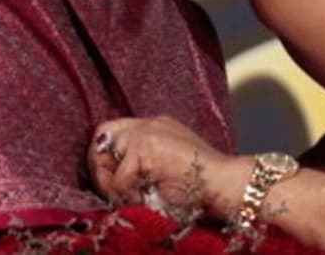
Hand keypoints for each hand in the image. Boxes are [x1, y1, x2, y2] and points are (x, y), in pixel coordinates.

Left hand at [88, 116, 250, 218]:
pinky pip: (120, 177)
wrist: (224, 184)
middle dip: (100, 167)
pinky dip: (126, 194)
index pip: (115, 130)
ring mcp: (148, 131)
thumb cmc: (200, 186)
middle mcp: (150, 123)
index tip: (110, 180)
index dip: (105, 155)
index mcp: (156, 127)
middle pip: (103, 134)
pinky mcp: (146, 146)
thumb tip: (112, 179)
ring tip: (130, 198)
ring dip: (112, 183)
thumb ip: (143, 164)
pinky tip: (143, 200)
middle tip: (113, 192)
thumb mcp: (167, 168)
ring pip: (106, 155)